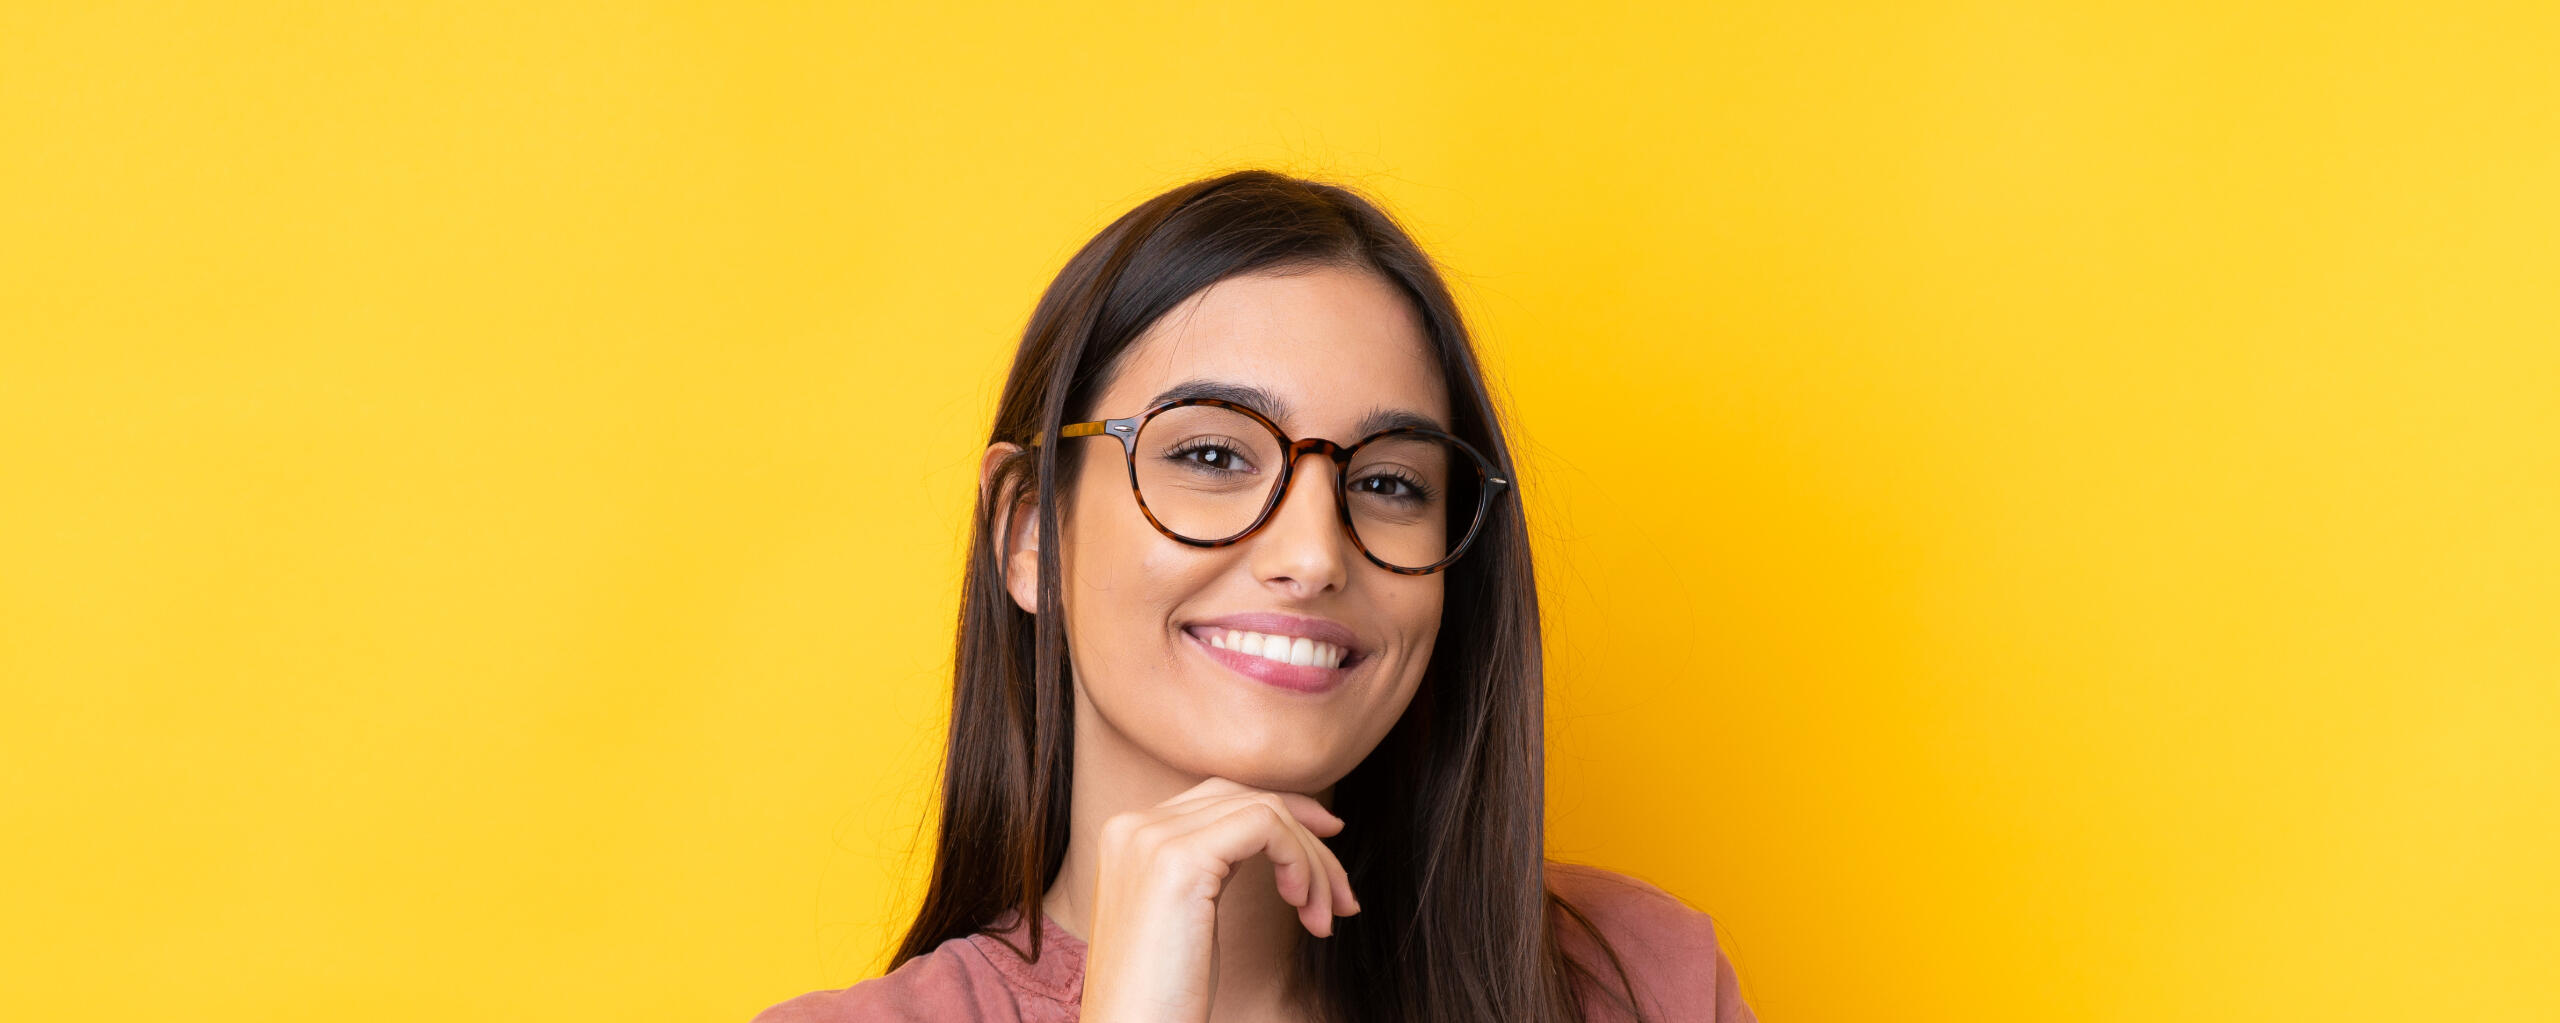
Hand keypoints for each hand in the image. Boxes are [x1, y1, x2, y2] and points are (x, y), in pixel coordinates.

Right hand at [1073, 776, 1360, 1022]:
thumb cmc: (1164, 995)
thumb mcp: (1189, 915)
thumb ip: (1214, 866)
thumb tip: (1279, 835)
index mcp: (1129, 836)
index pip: (1220, 795)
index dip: (1285, 811)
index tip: (1329, 841)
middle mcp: (1133, 826)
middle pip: (1244, 796)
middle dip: (1307, 837)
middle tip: (1341, 896)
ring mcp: (1152, 838)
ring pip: (1264, 810)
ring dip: (1312, 863)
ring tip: (1322, 918)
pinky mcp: (1180, 860)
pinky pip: (1266, 826)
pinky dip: (1300, 859)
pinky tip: (1302, 904)